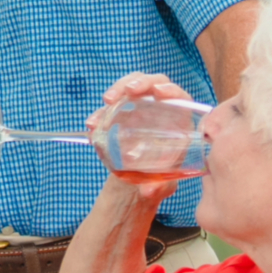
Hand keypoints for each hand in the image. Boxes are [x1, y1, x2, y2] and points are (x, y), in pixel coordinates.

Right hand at [88, 72, 198, 188]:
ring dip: (117, 90)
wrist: (143, 177)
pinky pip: (111, 106)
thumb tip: (148, 191)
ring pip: (129, 87)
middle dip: (139, 82)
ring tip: (106, 101)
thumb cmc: (162, 176)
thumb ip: (158, 186)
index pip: (178, 95)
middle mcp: (159, 107)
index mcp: (178, 120)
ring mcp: (139, 106)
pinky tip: (93, 124)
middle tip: (127, 91)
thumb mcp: (163, 181)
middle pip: (151, 83)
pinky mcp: (122, 112)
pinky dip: (101, 112)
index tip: (159, 92)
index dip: (171, 89)